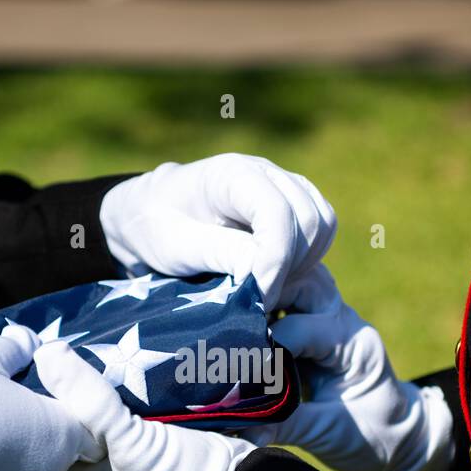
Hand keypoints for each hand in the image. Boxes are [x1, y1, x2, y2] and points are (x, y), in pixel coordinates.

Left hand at [34, 338, 255, 470]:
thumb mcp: (126, 440)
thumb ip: (89, 400)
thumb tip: (46, 352)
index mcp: (86, 470)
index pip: (44, 434)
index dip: (27, 405)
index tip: (15, 364)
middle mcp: (106, 455)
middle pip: (74, 413)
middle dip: (64, 382)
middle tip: (49, 336)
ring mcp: (135, 438)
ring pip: (106, 399)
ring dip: (99, 371)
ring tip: (80, 330)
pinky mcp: (163, 422)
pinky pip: (138, 391)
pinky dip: (131, 371)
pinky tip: (122, 341)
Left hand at [100, 153, 336, 310]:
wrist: (148, 215)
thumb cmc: (154, 228)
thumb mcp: (174, 246)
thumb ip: (220, 253)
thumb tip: (263, 268)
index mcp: (232, 174)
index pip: (278, 213)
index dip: (275, 260)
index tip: (258, 297)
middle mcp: (264, 172)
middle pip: (309, 218)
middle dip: (291, 266)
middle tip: (260, 298)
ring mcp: (282, 186)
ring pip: (322, 223)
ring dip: (304, 263)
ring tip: (268, 288)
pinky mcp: (291, 204)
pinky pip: (321, 229)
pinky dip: (309, 258)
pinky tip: (277, 277)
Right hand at [242, 268, 455, 470]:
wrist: (398, 437)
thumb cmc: (373, 437)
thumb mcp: (330, 434)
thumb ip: (285, 425)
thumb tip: (238, 428)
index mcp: (351, 344)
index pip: (300, 329)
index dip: (264, 342)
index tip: (232, 362)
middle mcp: (342, 321)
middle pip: (301, 282)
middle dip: (261, 292)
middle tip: (224, 316)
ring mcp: (330, 318)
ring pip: (295, 281)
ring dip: (262, 290)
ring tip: (227, 311)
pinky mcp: (316, 325)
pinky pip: (288, 299)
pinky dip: (263, 303)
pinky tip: (236, 316)